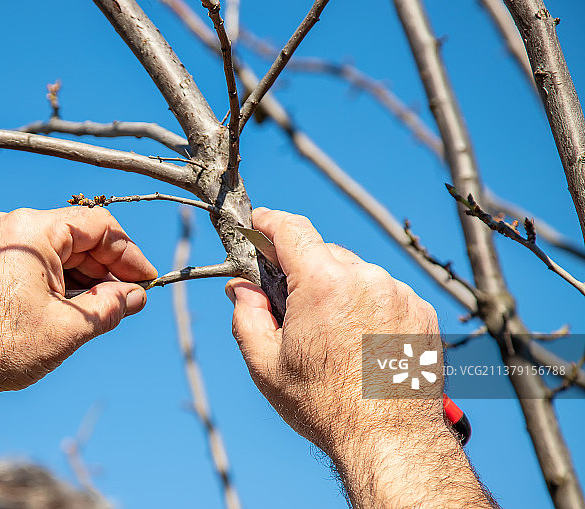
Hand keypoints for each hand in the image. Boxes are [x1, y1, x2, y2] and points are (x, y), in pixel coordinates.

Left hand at [0, 206, 155, 478]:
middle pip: (78, 237)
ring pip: (58, 250)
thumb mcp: (69, 327)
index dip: (130, 256)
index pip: (99, 228)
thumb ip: (110, 306)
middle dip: (108, 269)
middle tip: (131, 300)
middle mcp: (12, 225)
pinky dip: (60, 280)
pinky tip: (75, 306)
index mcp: (33, 230)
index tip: (147, 281)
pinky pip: (36, 260)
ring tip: (106, 309)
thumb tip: (135, 297)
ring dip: (85, 277)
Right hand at [226, 208, 493, 506]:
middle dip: (303, 270)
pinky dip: (369, 305)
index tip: (257, 224)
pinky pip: (386, 292)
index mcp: (323, 283)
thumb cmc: (324, 405)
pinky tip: (362, 342)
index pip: (291, 228)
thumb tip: (241, 286)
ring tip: (333, 336)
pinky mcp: (421, 311)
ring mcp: (399, 292)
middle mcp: (366, 277)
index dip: (268, 222)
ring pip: (356, 273)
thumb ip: (247, 314)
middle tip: (291, 306)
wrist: (390, 440)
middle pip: (324, 253)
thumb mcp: (265, 363)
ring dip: (339, 290)